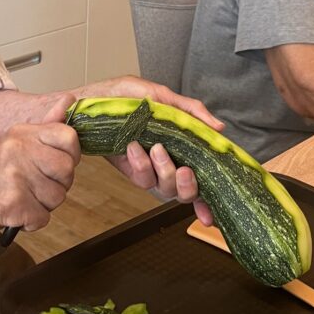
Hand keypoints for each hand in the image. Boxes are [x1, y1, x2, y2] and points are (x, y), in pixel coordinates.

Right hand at [0, 97, 79, 236]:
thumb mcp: (12, 145)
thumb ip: (43, 130)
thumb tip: (69, 101)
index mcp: (21, 133)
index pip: (68, 136)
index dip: (70, 155)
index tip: (57, 166)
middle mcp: (18, 150)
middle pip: (67, 170)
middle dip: (57, 186)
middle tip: (35, 188)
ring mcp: (15, 176)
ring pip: (57, 197)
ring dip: (43, 206)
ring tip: (22, 199)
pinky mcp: (13, 203)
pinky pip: (44, 218)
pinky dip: (32, 222)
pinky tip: (15, 214)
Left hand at [78, 76, 220, 224]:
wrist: (94, 100)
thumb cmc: (128, 96)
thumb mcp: (162, 96)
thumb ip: (191, 111)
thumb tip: (219, 128)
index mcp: (185, 147)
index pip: (203, 179)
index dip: (208, 201)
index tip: (211, 216)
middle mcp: (171, 162)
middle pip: (188, 193)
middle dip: (189, 186)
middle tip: (185, 170)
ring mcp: (151, 169)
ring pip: (166, 189)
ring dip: (165, 171)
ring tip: (156, 148)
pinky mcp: (131, 170)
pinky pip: (143, 179)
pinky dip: (141, 165)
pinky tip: (134, 147)